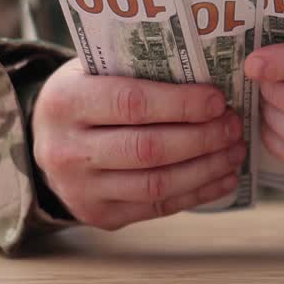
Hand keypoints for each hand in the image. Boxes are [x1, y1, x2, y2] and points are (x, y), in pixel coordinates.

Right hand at [31, 59, 246, 229]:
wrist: (49, 141)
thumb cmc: (88, 95)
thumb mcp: (98, 70)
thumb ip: (140, 69)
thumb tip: (211, 68)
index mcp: (65, 102)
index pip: (131, 104)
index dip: (181, 104)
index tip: (218, 100)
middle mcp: (66, 150)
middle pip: (148, 149)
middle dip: (201, 138)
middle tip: (234, 125)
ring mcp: (79, 189)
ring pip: (156, 184)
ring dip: (206, 168)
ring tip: (235, 150)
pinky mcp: (99, 215)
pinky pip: (157, 208)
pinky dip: (198, 193)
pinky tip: (225, 177)